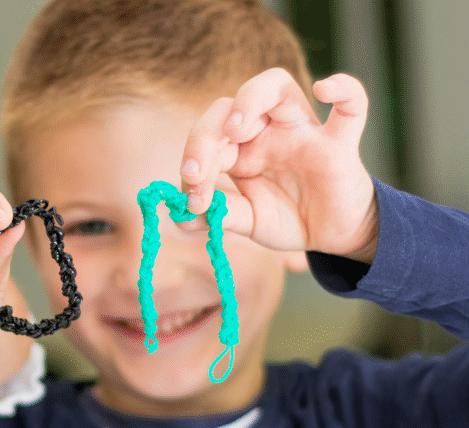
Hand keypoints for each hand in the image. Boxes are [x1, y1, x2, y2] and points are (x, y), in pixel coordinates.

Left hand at [180, 69, 378, 262]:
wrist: (333, 235)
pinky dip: (344, 89)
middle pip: (228, 107)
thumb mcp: (248, 220)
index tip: (192, 201)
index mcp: (240, 147)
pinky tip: (324, 88)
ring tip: (234, 130)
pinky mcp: (339, 144)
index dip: (193, 165)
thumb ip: (219, 214)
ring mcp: (303, 131)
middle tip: (195, 173)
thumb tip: (182, 216)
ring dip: (249, 100)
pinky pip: (352, 106)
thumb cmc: (288, 217)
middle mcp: (267, 130)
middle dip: (204, 137)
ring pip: (277, 86)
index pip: (208, 140)